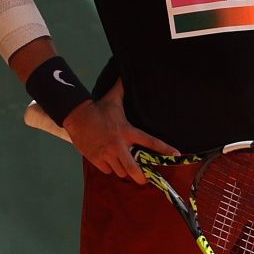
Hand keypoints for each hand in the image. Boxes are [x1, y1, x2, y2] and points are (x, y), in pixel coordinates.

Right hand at [63, 81, 177, 183]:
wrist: (76, 116)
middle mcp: (119, 144)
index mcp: (127, 131)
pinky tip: (108, 162)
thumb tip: (126, 74)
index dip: (165, 149)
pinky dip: (109, 168)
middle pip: (134, 169)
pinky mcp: (96, 159)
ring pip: (120, 171)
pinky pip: (107, 171)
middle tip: (144, 179)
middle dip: (141, 177)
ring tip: (121, 163)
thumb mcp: (113, 98)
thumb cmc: (97, 108)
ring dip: (122, 169)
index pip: (151, 141)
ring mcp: (107, 153)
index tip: (176, 155)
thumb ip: (122, 88)